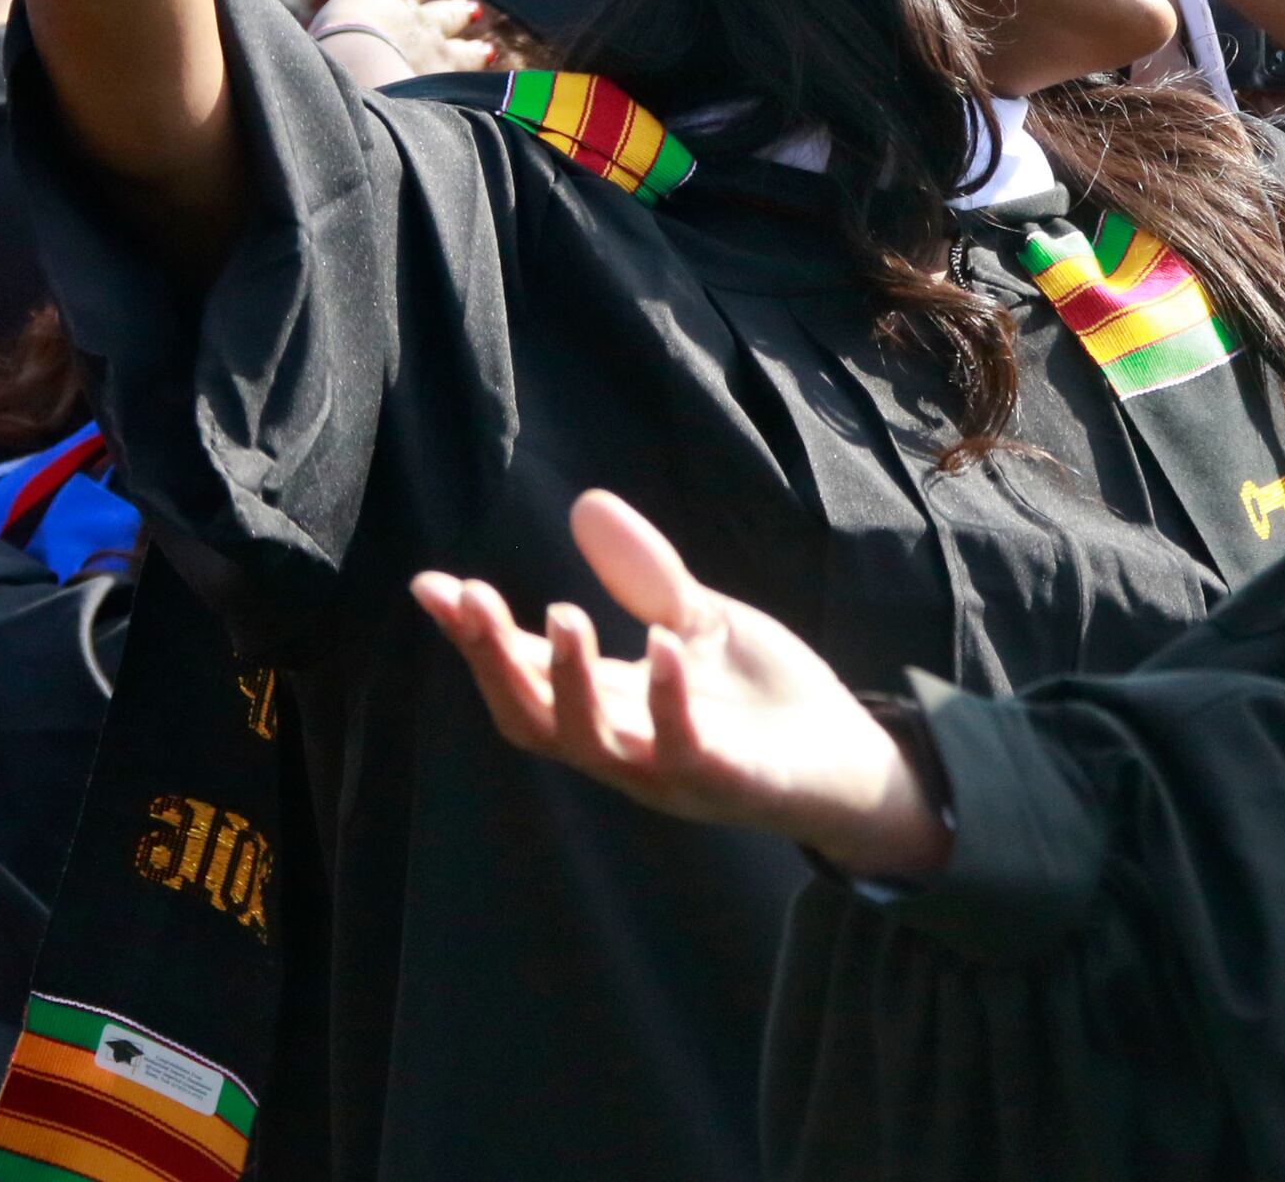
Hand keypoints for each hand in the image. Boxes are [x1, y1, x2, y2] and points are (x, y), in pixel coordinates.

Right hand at [311, 0, 496, 76]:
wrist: (355, 64)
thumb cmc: (330, 38)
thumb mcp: (325, 24)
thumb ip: (336, 28)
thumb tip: (325, 41)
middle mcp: (419, 22)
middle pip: (447, 13)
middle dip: (459, 10)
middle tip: (474, 9)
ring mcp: (436, 54)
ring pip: (466, 51)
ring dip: (476, 51)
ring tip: (488, 51)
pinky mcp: (445, 85)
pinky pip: (469, 84)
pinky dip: (478, 85)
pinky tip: (486, 88)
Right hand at [415, 490, 949, 879]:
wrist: (853, 762)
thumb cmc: (764, 699)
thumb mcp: (697, 621)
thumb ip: (643, 576)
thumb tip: (583, 503)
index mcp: (609, 706)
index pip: (523, 675)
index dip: (474, 635)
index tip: (430, 584)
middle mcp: (624, 747)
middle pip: (532, 717)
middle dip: (493, 660)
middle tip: (469, 598)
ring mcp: (671, 771)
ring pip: (593, 742)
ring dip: (569, 682)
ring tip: (562, 613)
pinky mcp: (730, 781)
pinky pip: (688, 750)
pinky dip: (670, 701)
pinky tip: (664, 646)